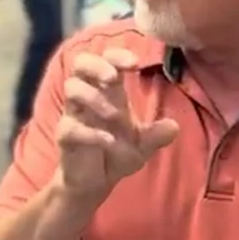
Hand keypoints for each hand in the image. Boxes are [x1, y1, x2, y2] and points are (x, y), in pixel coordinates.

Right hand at [56, 48, 178, 201]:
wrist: (94, 183)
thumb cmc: (116, 155)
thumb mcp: (142, 147)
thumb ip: (155, 136)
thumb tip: (174, 127)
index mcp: (108, 93)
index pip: (106, 61)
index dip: (117, 55)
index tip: (135, 62)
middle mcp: (88, 99)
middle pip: (80, 64)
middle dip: (96, 65)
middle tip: (112, 78)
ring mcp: (74, 116)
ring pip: (72, 89)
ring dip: (94, 98)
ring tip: (115, 117)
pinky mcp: (65, 137)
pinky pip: (70, 127)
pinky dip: (90, 133)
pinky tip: (109, 142)